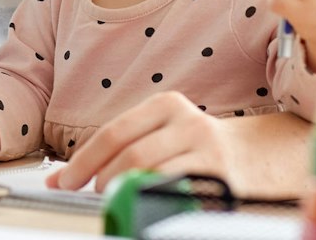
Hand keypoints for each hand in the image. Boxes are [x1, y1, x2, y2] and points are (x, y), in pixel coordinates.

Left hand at [45, 92, 232, 193]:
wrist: (256, 156)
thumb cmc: (195, 147)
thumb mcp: (161, 134)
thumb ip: (119, 149)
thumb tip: (59, 177)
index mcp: (166, 104)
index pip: (115, 132)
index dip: (84, 159)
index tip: (63, 182)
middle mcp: (188, 122)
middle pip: (132, 155)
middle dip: (103, 180)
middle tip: (93, 198)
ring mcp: (208, 150)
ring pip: (153, 176)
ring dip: (126, 195)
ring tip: (116, 204)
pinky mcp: (222, 180)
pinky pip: (177, 195)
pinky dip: (153, 203)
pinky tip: (144, 210)